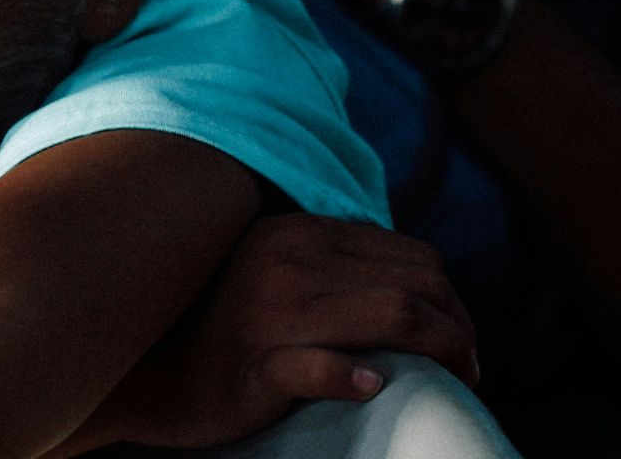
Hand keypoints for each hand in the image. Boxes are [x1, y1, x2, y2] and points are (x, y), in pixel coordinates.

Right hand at [99, 213, 478, 449]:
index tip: (461, 340)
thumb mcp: (277, 278)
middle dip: (461, 329)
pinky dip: (352, 376)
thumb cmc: (228, 333)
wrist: (150, 375)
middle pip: (416, 284)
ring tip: (456, 381)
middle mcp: (287, 261)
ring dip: (443, 353)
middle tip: (469, 368)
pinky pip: (317, 367)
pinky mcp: (254, 364)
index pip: (412, 254)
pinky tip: (371, 386)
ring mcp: (269, 312)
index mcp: (296, 234)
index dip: (453, 299)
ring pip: (393, 316)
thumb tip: (417, 283)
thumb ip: (332, 266)